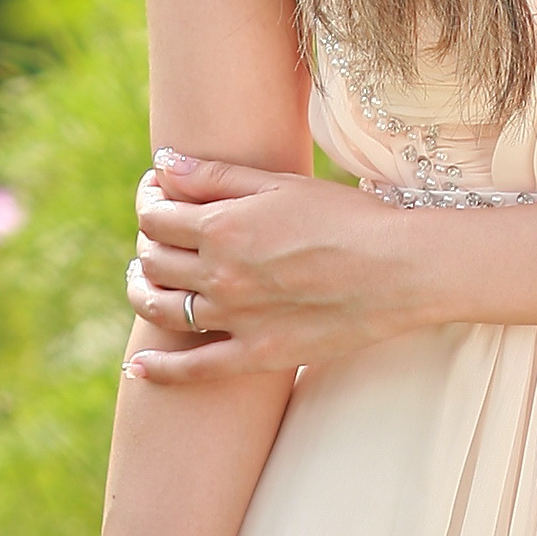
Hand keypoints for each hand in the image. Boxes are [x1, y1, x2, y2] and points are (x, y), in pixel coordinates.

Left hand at [126, 152, 431, 384]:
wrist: (399, 269)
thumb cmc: (346, 217)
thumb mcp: (280, 184)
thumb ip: (215, 176)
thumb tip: (162, 165)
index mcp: (224, 228)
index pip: (157, 217)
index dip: (148, 203)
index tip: (156, 196)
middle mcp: (220, 276)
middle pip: (155, 262)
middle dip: (147, 244)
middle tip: (158, 236)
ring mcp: (236, 320)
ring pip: (162, 310)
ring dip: (142, 293)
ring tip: (143, 282)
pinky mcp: (257, 355)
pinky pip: (193, 370)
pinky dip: (159, 369)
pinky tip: (137, 366)